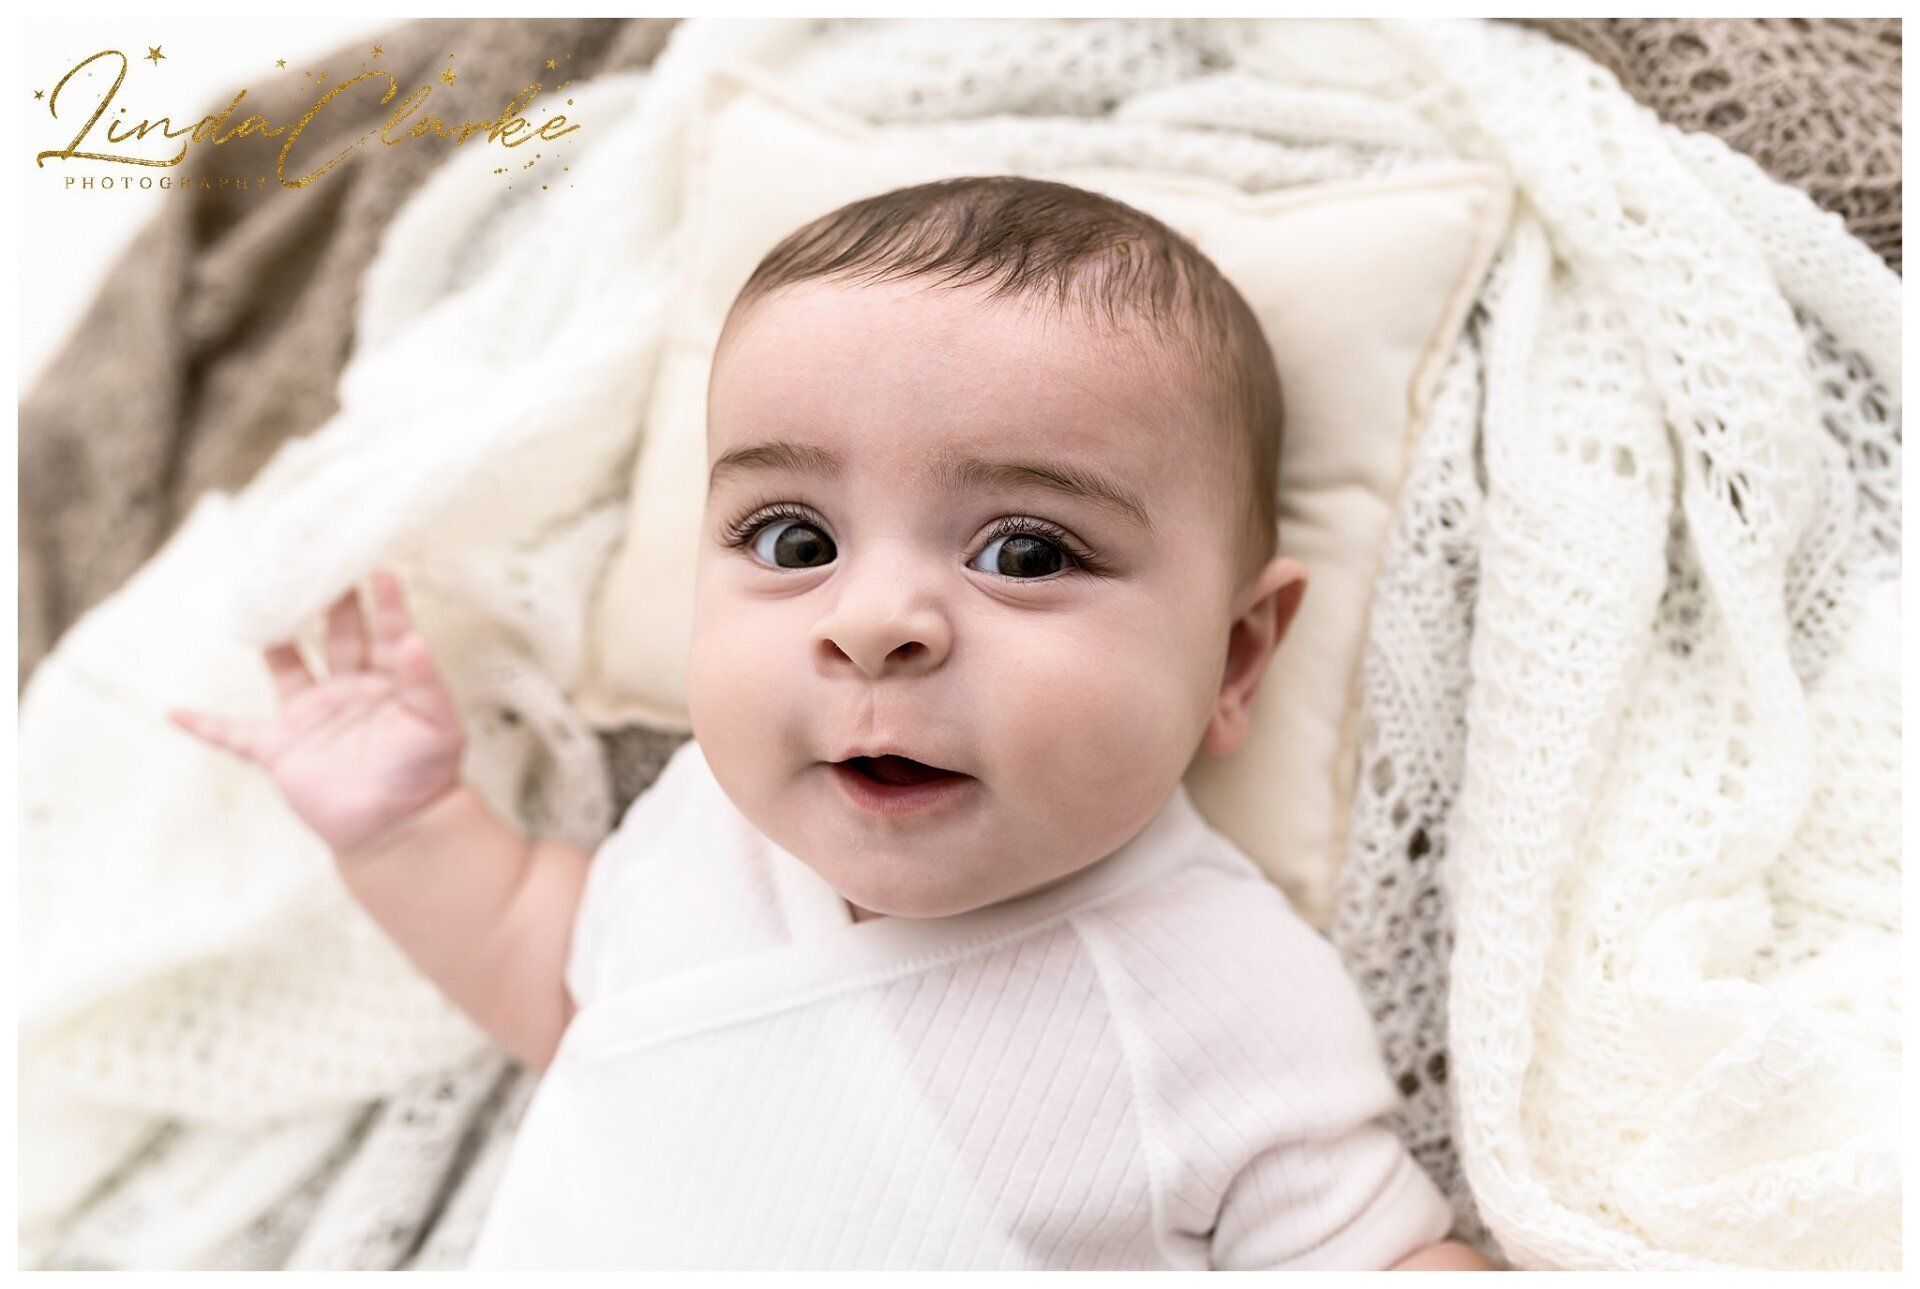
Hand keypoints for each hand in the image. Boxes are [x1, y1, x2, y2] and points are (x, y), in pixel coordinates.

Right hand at [168, 568, 467, 855]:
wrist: (401, 829)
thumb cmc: (427, 774)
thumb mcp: (438, 725)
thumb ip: (426, 682)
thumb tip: (415, 638)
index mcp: (388, 680)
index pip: (385, 631)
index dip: (384, 601)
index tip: (381, 568)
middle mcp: (348, 688)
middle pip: (337, 634)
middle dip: (330, 599)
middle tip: (320, 559)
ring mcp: (311, 715)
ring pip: (287, 666)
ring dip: (273, 638)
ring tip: (256, 600)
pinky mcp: (281, 748)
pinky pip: (234, 735)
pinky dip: (205, 726)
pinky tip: (174, 711)